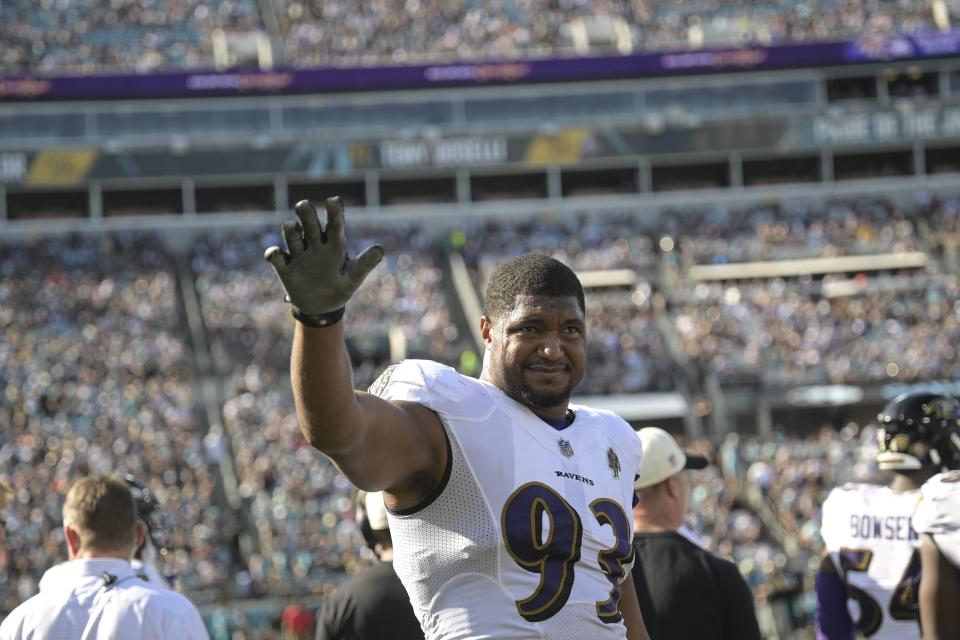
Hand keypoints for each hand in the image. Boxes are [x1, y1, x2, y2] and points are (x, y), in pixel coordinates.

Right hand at [264, 197, 383, 315]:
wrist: (320, 309)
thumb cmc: (339, 289)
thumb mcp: (353, 279)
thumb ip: (364, 264)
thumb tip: (380, 249)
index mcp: (334, 246)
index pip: (334, 224)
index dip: (334, 211)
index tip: (333, 200)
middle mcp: (315, 245)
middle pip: (309, 221)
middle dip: (306, 212)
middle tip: (304, 206)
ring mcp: (299, 255)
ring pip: (291, 233)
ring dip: (291, 230)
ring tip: (294, 230)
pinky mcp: (285, 268)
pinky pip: (275, 256)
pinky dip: (273, 253)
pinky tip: (275, 254)